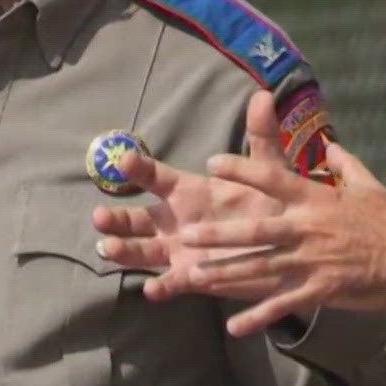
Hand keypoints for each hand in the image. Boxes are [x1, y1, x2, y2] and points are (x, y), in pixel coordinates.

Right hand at [91, 151, 281, 303]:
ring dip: (125, 250)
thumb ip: (261, 137)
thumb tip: (263, 96)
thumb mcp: (267, 170)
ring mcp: (180, 250)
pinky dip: (161, 287)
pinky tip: (151, 289)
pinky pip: (172, 283)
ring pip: (143, 251)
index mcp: (187, 191)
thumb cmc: (267, 204)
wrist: (285, 245)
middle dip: (116, 218)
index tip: (124, 159)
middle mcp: (175, 220)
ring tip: (108, 248)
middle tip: (100, 217)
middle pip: (137, 219)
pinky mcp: (193, 276)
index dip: (139, 168)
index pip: (156, 177)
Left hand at [160, 90, 385, 334]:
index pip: (273, 179)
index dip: (241, 170)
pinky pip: (283, 304)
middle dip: (220, 233)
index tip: (212, 164)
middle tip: (188, 234)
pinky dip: (257, 316)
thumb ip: (345, 163)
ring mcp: (313, 261)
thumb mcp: (370, 185)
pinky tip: (234, 327)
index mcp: (317, 200)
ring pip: (261, 268)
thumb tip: (331, 144)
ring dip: (227, 273)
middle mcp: (308, 229)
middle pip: (256, 230)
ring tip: (194, 276)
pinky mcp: (321, 289)